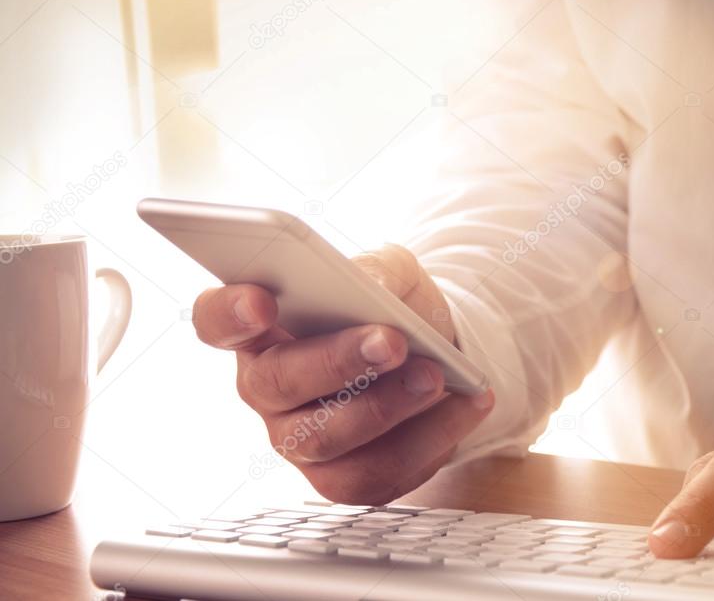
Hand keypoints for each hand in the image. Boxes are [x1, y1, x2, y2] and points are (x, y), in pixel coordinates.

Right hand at [191, 243, 493, 503]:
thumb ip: (376, 270)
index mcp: (261, 328)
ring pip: (326, 439)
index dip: (230, 312)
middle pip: (276, 384)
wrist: (438, 354)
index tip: (263, 300)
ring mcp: (299, 439)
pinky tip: (464, 404)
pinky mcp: (343, 477)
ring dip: (387, 407)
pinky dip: (428, 438)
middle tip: (392, 342)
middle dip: (336, 362)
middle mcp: (267, 388)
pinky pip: (377, 471)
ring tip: (435, 376)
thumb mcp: (392, 271)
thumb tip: (370, 286)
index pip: (216, 320)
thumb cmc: (394, 308)